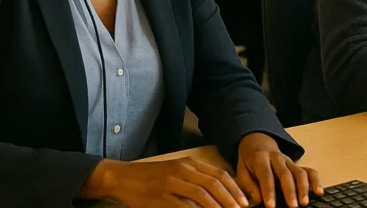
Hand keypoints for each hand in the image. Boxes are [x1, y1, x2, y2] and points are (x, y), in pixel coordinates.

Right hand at [81, 157, 249, 207]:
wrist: (122, 177)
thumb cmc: (151, 177)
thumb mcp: (175, 172)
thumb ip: (194, 179)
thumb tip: (217, 193)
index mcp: (188, 163)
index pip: (218, 174)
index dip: (233, 188)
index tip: (243, 201)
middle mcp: (182, 170)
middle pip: (213, 184)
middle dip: (230, 199)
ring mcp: (171, 183)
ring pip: (201, 195)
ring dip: (217, 206)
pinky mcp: (160, 198)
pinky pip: (183, 206)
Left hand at [235, 133, 323, 207]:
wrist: (258, 142)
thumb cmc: (249, 161)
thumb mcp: (242, 171)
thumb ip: (249, 186)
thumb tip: (258, 199)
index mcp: (260, 158)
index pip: (266, 175)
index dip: (269, 191)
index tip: (271, 206)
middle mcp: (277, 158)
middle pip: (285, 174)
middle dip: (290, 191)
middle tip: (293, 206)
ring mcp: (289, 160)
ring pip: (299, 172)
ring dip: (304, 188)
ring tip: (304, 202)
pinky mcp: (297, 164)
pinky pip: (309, 170)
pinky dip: (316, 180)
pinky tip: (319, 192)